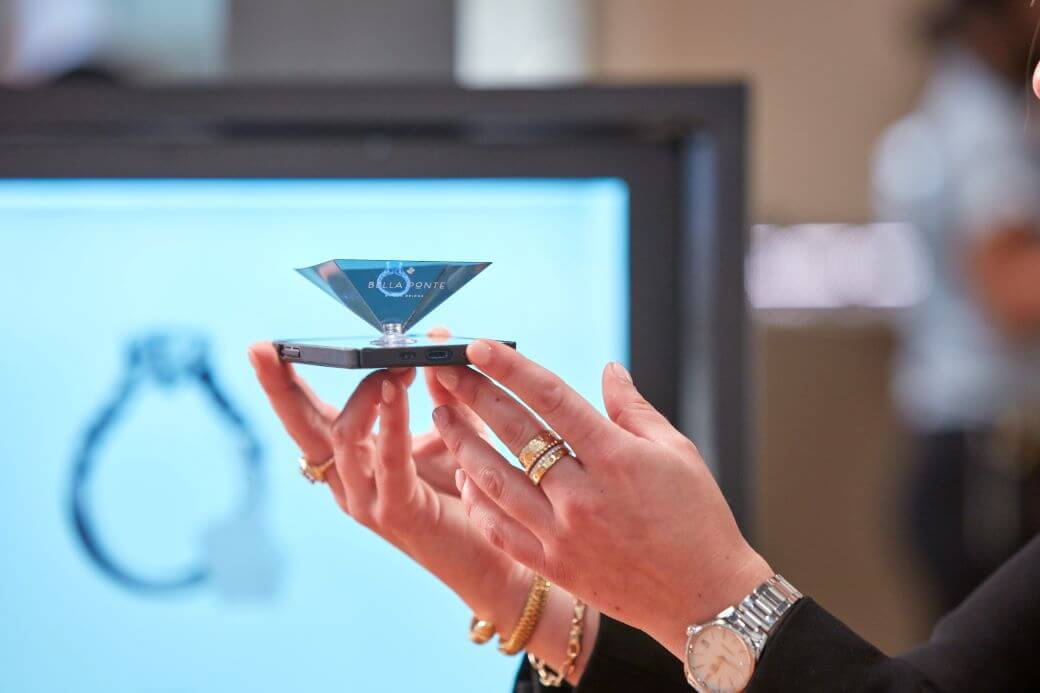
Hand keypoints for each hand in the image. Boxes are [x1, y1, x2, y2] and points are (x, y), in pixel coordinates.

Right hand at [246, 339, 530, 629]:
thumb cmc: (466, 493)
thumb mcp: (452, 429)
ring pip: (344, 438)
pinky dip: (392, 422)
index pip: (308, 416)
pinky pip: (389, 461)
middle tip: (265, 349)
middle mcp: (349, 482)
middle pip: (303, 428)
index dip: (284, 384)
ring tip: (392, 366)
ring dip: (365, 394)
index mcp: (352, 461)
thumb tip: (438, 336)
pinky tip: (394, 391)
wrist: (496, 559)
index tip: (265, 347)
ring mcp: (368, 501)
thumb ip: (442, 388)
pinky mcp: (398, 513)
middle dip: (281, 387)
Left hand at [431, 340, 772, 659]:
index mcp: (616, 458)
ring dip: (462, 444)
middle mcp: (582, 494)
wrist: (704, 599)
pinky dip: (476, 500)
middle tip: (444, 371)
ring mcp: (563, 534)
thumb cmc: (697, 519)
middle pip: (514, 433)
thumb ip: (633, 409)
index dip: (511, 367)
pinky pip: (499, 530)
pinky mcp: (554, 566)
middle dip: (473, 396)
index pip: (551, 398)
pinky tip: (465, 475)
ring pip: (494, 481)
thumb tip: (607, 369)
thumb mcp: (678, 452)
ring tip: (441, 416)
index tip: (479, 346)